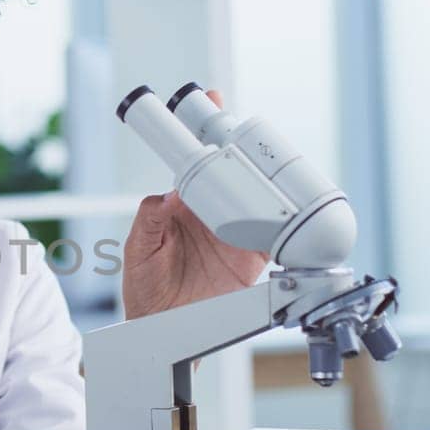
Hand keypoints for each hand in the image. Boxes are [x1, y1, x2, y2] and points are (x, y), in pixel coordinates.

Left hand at [121, 91, 269, 318]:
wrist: (163, 330)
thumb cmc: (146, 291)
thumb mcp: (137, 251)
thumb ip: (149, 221)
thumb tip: (166, 195)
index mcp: (182, 205)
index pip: (195, 161)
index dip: (203, 131)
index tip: (212, 100)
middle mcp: (212, 213)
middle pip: (234, 171)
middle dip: (244, 145)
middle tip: (251, 127)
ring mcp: (235, 232)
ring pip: (259, 196)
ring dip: (270, 180)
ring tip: (277, 163)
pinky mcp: (253, 256)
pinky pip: (275, 233)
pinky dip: (286, 222)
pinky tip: (291, 209)